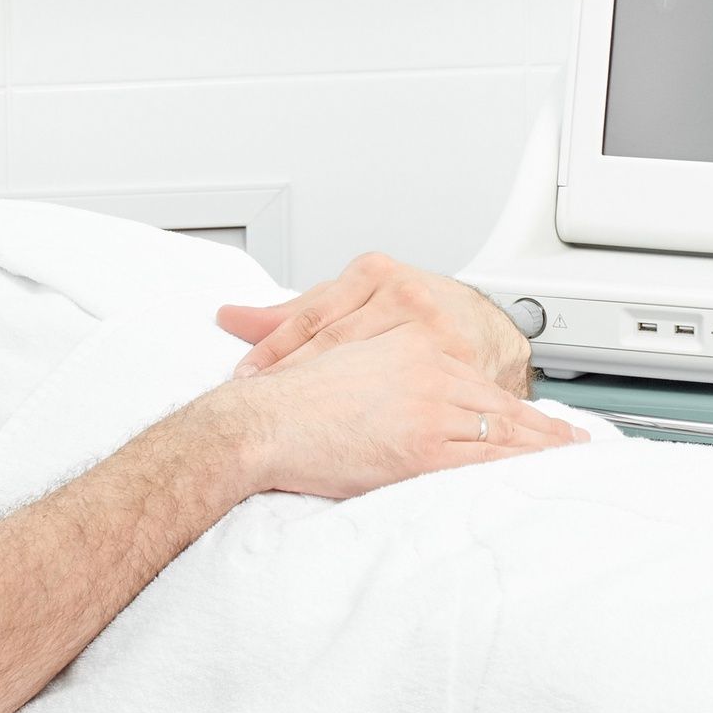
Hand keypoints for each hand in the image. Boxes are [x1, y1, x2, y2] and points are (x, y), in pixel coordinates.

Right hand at [207, 329, 586, 502]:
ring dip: (542, 448)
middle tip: (576, 440)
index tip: (535, 415)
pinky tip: (541, 476)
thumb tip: (397, 399)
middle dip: (541, 425)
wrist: (261, 421)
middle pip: (498, 405)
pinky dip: (520, 469)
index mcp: (411, 350)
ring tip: (573, 460)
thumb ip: (380, 373)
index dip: (510, 403)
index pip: (475, 381)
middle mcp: (428, 373)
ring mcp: (428, 410)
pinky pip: (483, 463)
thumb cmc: (290, 403)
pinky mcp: (420, 449)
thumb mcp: (343, 366)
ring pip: (501, 433)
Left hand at [219, 253, 533, 397]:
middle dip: (291, 377)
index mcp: (375, 273)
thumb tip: (229, 316)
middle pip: (335, 344)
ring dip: (326, 403)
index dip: (274, 349)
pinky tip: (349, 438)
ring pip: (368, 374)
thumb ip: (295, 312)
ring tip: (291, 424)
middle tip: (255, 403)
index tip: (246, 376)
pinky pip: (408, 400)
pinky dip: (377, 420)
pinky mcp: (459, 368)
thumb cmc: (409, 314)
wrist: (483, 328)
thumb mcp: (352, 300)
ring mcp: (435, 333)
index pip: (314, 317)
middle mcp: (406, 296)